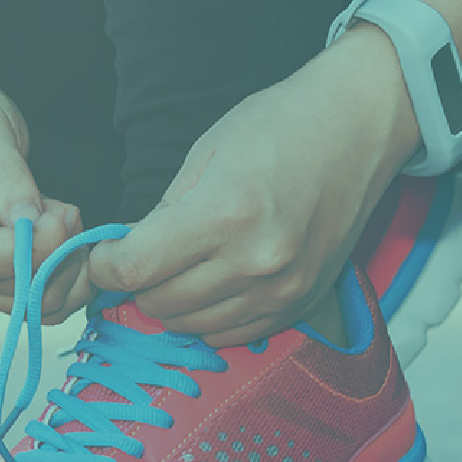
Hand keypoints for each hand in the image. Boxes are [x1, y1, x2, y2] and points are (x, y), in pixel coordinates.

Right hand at [0, 58, 92, 319]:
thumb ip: (9, 178)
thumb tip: (32, 226)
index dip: (38, 248)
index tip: (66, 214)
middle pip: (8, 289)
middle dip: (57, 258)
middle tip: (70, 213)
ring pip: (22, 304)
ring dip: (61, 270)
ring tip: (62, 221)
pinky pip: (22, 299)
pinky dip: (53, 276)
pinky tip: (55, 239)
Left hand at [84, 39, 416, 345]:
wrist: (357, 129)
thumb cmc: (278, 127)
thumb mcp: (204, 155)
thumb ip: (161, 213)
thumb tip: (124, 254)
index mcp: (224, 215)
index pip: (134, 269)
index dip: (104, 265)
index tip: (104, 253)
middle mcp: (255, 261)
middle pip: (158, 303)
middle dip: (136, 282)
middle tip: (142, 255)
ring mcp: (282, 288)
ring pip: (191, 325)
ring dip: (171, 301)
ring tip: (178, 265)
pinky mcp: (301, 302)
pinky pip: (231, 334)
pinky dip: (208, 316)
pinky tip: (211, 282)